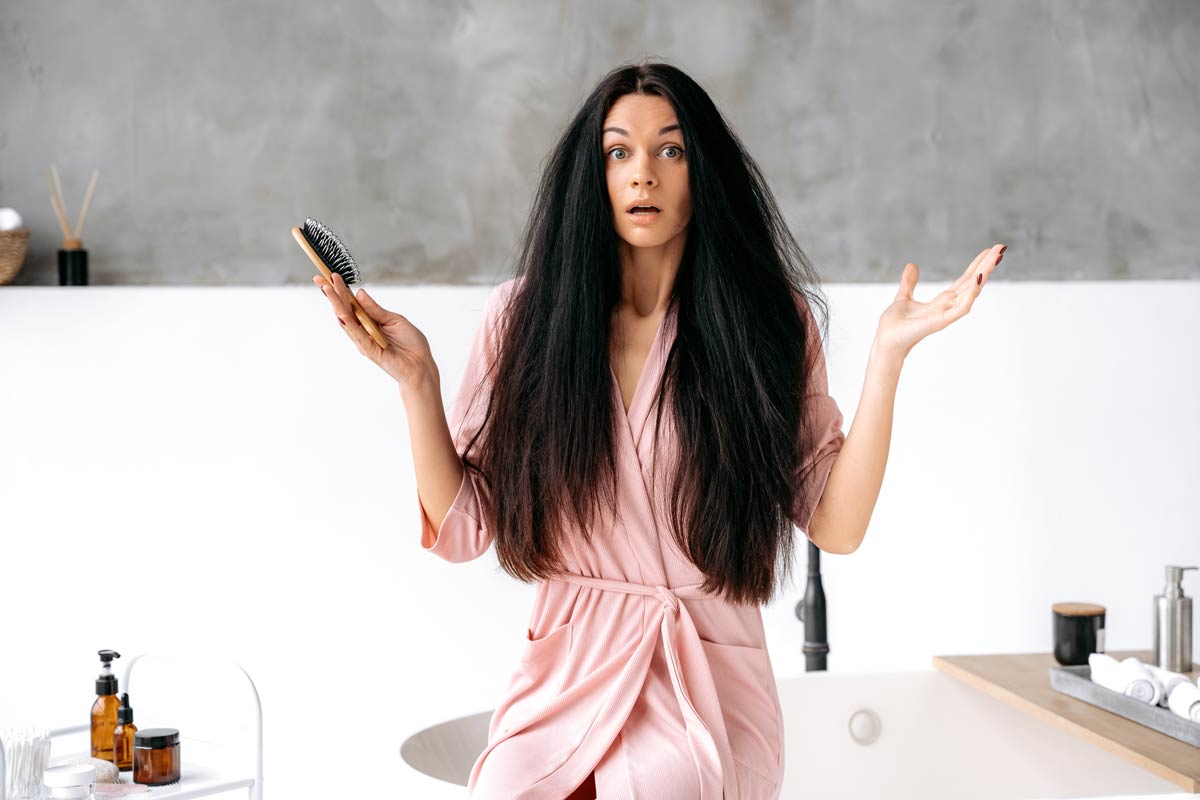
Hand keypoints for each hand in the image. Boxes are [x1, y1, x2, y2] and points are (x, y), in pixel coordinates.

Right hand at [313, 271, 439, 391]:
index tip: (330, 275)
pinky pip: (358, 336)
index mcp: (369, 321)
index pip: (351, 304)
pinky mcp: (370, 351)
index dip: (340, 290)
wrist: (421, 365)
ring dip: (336, 305)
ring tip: (327, 289)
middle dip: (332, 294)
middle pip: (343, 310)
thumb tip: (359, 293)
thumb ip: (375, 309)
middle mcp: (363, 330)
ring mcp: (364, 341)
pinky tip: (342, 314)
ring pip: (346, 321)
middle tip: (320, 278)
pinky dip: (349, 325)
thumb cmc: (410, 343)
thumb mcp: (394, 320)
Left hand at [874, 243, 1005, 359]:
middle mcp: (948, 307)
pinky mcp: (941, 322)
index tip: (989, 250)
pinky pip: (962, 307)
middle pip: (972, 282)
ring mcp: (947, 314)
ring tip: (996, 257)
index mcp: (942, 301)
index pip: (964, 280)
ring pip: (972, 291)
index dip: (976, 265)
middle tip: (1001, 247)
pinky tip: (978, 278)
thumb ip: (909, 283)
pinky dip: (971, 293)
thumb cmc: (894, 325)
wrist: (885, 341)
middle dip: (987, 265)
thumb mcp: (903, 297)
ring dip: (984, 274)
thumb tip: (912, 265)